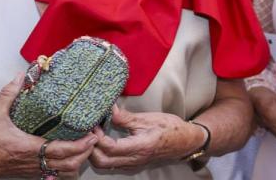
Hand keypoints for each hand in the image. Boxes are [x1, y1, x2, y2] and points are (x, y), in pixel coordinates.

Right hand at [0, 73, 96, 177]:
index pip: (62, 150)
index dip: (81, 145)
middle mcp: (33, 162)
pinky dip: (65, 167)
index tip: (93, 135)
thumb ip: (9, 94)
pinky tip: (68, 154)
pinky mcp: (28, 173)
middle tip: (94, 139)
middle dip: (85, 153)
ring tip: (84, 147)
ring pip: (63, 173)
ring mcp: (31, 169)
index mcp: (28, 148)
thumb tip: (20, 76)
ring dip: (77, 162)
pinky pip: (53, 173)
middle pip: (69, 165)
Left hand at [88, 105, 203, 173]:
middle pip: (102, 161)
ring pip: (105, 165)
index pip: (110, 148)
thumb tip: (109, 110)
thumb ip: (126, 117)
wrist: (186, 141)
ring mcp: (133, 163)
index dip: (98, 137)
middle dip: (91, 148)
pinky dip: (103, 154)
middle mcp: (134, 159)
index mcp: (140, 147)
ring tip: (95, 136)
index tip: (95, 125)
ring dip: (95, 152)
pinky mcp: (133, 163)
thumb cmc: (170, 128)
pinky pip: (112, 163)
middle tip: (90, 132)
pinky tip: (104, 141)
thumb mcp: (149, 118)